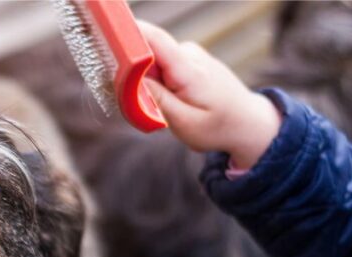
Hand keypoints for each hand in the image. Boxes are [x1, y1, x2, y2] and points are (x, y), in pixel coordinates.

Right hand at [136, 20, 280, 168]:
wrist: (248, 123)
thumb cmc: (218, 127)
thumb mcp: (185, 123)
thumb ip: (157, 100)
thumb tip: (132, 80)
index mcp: (188, 69)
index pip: (152, 39)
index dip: (125, 34)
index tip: (102, 38)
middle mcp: (189, 54)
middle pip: (146, 51)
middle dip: (131, 73)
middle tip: (132, 102)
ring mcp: (190, 55)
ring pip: (152, 62)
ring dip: (146, 82)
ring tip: (162, 109)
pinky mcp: (188, 61)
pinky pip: (162, 65)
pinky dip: (156, 82)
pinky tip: (169, 102)